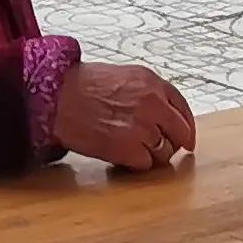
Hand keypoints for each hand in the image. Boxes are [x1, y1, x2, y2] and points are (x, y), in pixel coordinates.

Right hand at [51, 61, 196, 171]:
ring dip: (151, 156)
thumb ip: (147, 93)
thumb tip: (164, 116)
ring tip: (131, 150)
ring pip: (164, 153)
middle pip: (180, 133)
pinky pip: (145, 165)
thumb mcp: (122, 77)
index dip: (186, 127)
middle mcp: (152, 104)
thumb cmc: (81, 86)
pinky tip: (121, 156)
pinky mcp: (129, 149)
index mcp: (151, 82)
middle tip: (162, 151)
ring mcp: (142, 127)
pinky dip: (135, 164)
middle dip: (173, 144)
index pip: (182, 108)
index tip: (186, 139)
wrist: (55, 97)